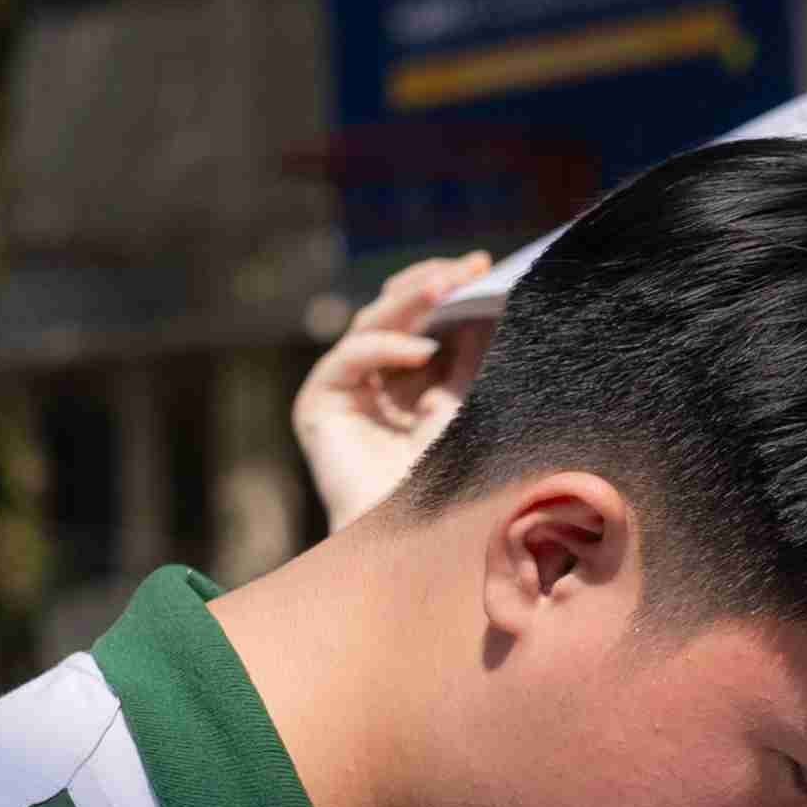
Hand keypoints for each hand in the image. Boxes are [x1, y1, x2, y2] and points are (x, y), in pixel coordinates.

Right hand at [289, 256, 499, 531]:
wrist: (415, 539)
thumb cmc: (447, 482)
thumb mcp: (467, 401)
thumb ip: (472, 354)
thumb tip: (489, 296)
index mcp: (407, 381)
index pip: (422, 318)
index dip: (448, 289)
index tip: (483, 266)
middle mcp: (371, 381)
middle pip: (394, 311)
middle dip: (431, 284)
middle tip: (468, 267)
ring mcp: (342, 390)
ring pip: (370, 323)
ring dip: (410, 301)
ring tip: (449, 288)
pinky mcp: (317, 404)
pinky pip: (349, 357)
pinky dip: (385, 347)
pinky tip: (423, 350)